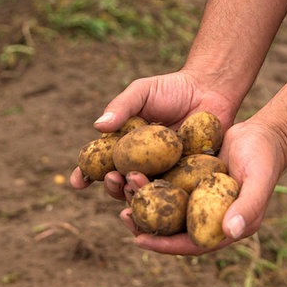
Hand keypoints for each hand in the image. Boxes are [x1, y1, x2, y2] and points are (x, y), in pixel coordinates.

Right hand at [69, 70, 238, 198]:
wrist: (209, 89)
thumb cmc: (172, 88)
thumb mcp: (142, 92)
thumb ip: (122, 107)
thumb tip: (97, 126)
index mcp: (125, 146)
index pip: (101, 163)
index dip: (87, 174)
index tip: (77, 182)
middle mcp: (143, 163)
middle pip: (122, 183)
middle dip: (112, 186)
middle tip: (112, 179)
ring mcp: (165, 172)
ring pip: (147, 192)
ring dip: (136, 194)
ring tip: (133, 184)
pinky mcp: (188, 177)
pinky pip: (176, 192)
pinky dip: (166, 198)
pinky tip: (161, 197)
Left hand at [120, 120, 286, 254]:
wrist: (263, 133)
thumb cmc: (265, 157)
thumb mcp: (258, 180)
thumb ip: (248, 206)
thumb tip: (231, 231)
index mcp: (228, 226)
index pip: (192, 244)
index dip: (166, 245)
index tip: (139, 240)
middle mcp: (212, 216)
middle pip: (175, 229)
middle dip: (147, 225)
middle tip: (124, 215)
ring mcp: (202, 199)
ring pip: (169, 207)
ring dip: (146, 200)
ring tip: (126, 188)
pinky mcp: (194, 181)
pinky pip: (170, 186)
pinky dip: (153, 182)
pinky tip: (134, 172)